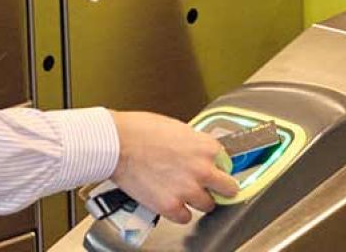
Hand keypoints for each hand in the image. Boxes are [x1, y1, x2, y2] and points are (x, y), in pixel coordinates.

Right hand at [110, 112, 238, 223]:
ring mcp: (188, 190)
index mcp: (206, 147)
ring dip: (197, 200)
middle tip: (210, 187)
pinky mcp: (170, 206)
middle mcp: (202, 170)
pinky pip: (186, 217)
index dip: (217, 166)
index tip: (213, 169)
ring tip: (182, 192)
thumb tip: (200, 153)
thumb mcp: (177, 128)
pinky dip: (179, 212)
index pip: (228, 163)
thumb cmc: (139, 130)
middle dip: (220, 188)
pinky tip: (170, 201)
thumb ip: (194, 144)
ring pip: (208, 205)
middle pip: (229, 189)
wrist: (116, 143)